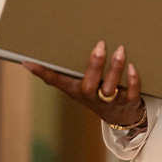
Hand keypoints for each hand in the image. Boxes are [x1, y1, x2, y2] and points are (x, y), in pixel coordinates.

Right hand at [23, 41, 144, 126]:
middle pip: (90, 85)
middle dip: (95, 65)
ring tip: (120, 50)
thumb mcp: (78, 85)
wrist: (121, 116)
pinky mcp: (129, 102)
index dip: (44, 73)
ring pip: (111, 88)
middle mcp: (92, 97)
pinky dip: (133, 80)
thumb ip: (64, 72)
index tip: (29, 62)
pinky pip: (132, 92)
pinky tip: (133, 66)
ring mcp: (111, 101)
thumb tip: (34, 57)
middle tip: (100, 45)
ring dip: (116, 68)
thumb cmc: (96, 93)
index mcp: (77, 90)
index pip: (57, 82)